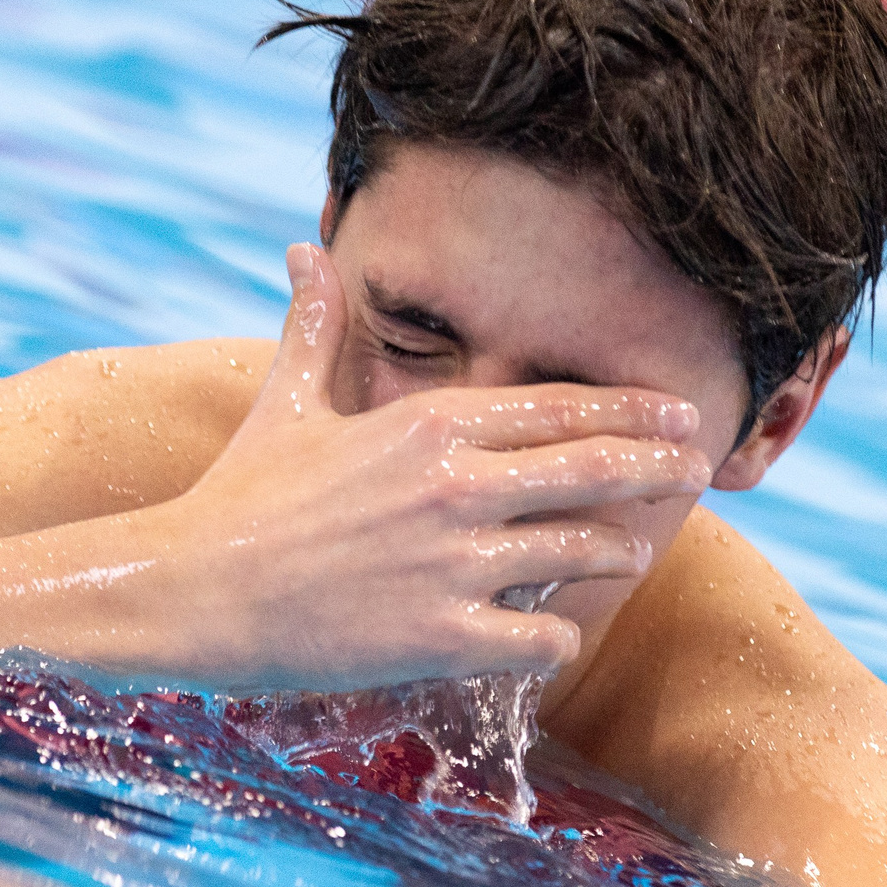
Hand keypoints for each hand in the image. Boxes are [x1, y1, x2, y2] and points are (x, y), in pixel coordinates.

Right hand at [154, 244, 709, 690]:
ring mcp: (452, 563)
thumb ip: (314, 326)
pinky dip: (559, 636)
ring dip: (619, 553)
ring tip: (635, 553)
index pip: (561, 408)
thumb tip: (302, 249)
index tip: (679, 412)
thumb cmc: (239, 494)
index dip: (633, 410)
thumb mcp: (286, 402)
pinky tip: (556, 634)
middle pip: (595, 470)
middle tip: (699, 470)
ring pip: (581, 552)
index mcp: (429, 424)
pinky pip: (541, 637)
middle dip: (661, 468)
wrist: (187, 588)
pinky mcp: (439, 636)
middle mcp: (454, 486)